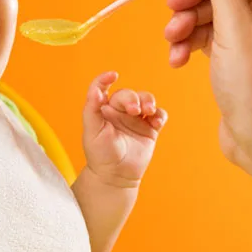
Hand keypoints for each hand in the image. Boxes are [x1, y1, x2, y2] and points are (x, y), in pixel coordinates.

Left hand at [82, 72, 167, 187]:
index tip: (113, 75)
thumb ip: (92, 109)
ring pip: (145, 100)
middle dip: (133, 98)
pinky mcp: (149, 128)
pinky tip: (157, 122)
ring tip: (148, 112)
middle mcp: (119, 111)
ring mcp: (135, 119)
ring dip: (149, 101)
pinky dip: (160, 115)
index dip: (105, 79)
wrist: (115, 177)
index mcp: (103, 109)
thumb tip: (96, 90)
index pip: (102, 88)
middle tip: (134, 110)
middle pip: (128, 94)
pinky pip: (158, 115)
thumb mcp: (92, 132)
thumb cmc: (100, 155)